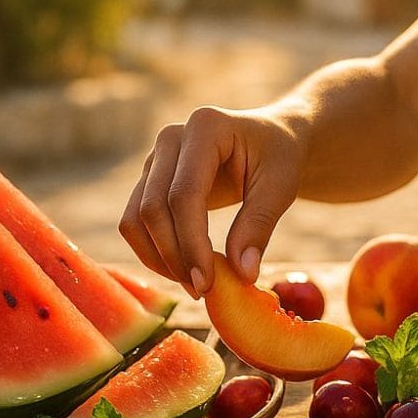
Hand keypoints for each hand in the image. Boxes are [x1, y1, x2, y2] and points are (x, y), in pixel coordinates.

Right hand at [119, 106, 304, 296]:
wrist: (270, 140)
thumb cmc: (279, 158)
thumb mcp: (282, 186)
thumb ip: (259, 225)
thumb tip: (241, 274)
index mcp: (206, 127)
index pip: (184, 194)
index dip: (191, 243)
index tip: (208, 283)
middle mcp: (171, 138)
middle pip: (152, 208)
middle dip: (174, 256)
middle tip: (203, 290)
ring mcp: (156, 158)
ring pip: (135, 218)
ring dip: (158, 258)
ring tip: (195, 284)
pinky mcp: (150, 179)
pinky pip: (136, 222)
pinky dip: (154, 251)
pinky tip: (185, 269)